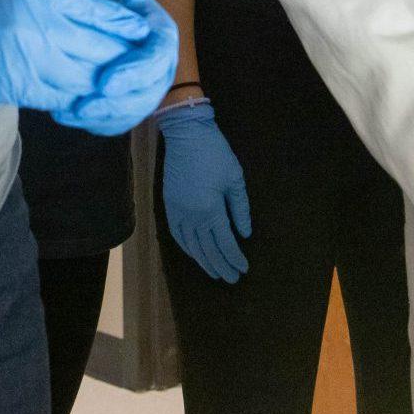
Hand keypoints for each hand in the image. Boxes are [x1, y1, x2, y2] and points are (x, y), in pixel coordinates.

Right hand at [0, 0, 150, 111]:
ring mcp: (32, 67)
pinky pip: (67, 97)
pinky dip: (86, 94)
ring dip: (111, 77)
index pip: (101, 13)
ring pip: (91, 78)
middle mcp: (41, 33)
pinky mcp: (22, 93)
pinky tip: (91, 88)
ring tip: (123, 70)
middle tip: (143, 51)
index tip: (141, 23)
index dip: (126, 21)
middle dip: (128, 52)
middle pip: (104, 49)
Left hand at [54, 0, 179, 135]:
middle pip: (150, 93)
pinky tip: (64, 114)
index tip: (105, 81)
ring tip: (69, 111)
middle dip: (117, 104)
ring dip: (102, 116)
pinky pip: (116, 121)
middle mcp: (159, 64)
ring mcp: (145, 86)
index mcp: (161, 34)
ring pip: (133, 112)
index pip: (159, 57)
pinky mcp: (127, 103)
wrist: (81, 11)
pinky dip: (92, 122)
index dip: (135, 71)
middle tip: (83, 107)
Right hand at [158, 102, 250, 282]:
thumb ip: (240, 208)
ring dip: (204, 261)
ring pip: (191, 246)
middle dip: (221, 265)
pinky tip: (194, 254)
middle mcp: (192, 216)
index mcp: (210, 209)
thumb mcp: (235, 179)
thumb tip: (245, 233)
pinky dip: (187, 248)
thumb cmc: (215, 153)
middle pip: (208, 249)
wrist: (186, 134)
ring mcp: (177, 212)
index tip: (243, 269)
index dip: (234, 258)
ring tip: (215, 273)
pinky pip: (177, 234)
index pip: (225, 242)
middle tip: (232, 278)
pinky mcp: (168, 205)